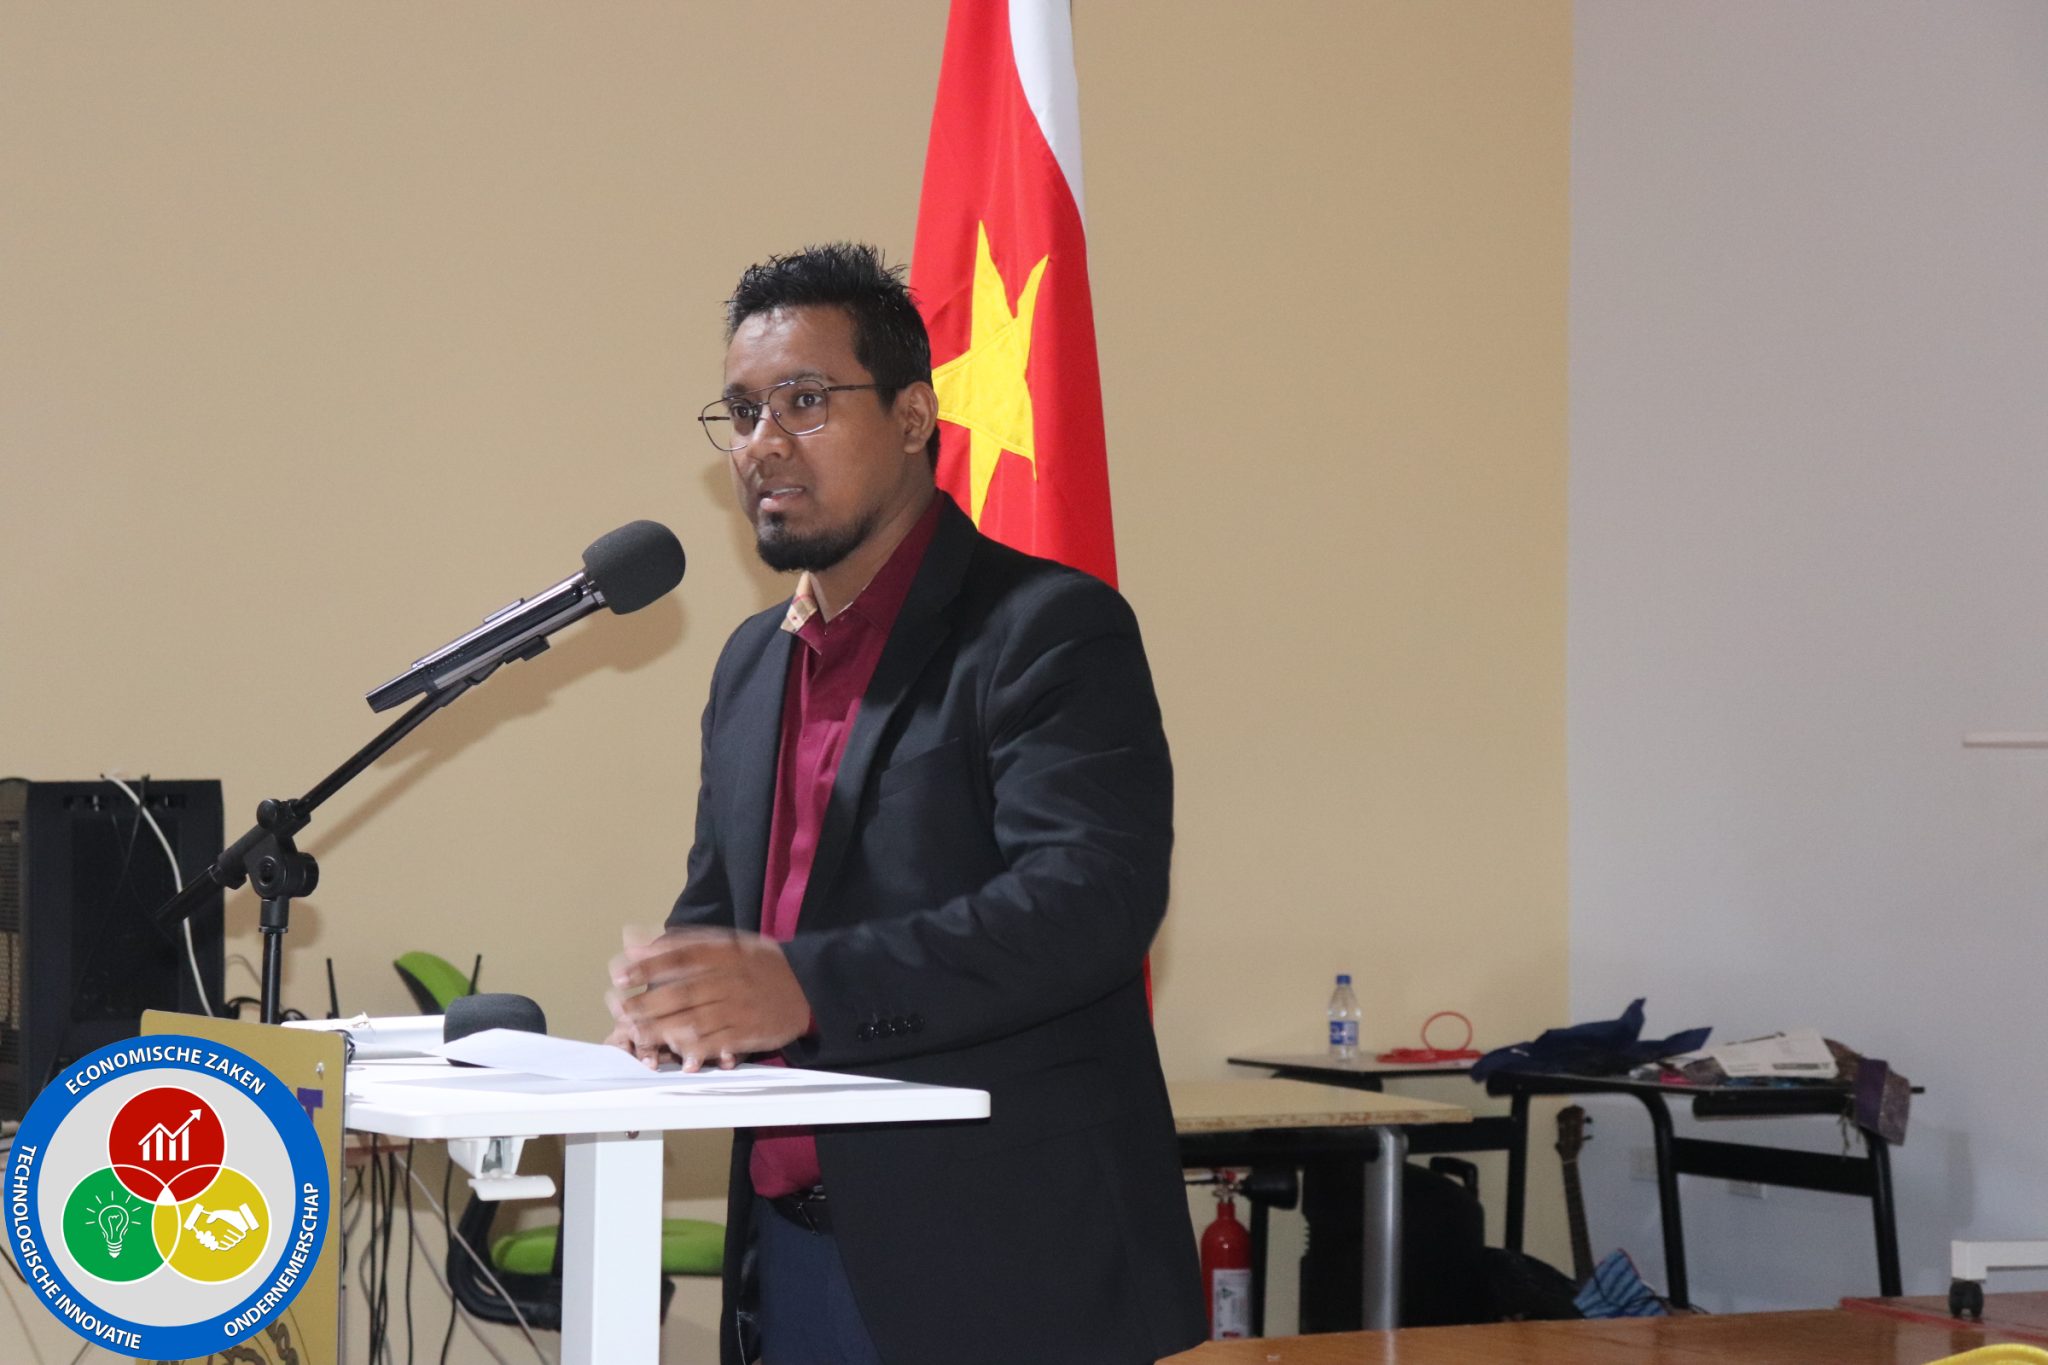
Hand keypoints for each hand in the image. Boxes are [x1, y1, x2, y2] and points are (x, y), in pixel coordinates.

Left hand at [607, 927, 811, 1071]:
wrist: (806, 988)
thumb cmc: (759, 965)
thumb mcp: (729, 943)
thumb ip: (685, 942)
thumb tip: (639, 941)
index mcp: (726, 953)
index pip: (682, 956)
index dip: (649, 966)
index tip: (621, 974)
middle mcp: (730, 979)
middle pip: (684, 991)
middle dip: (648, 1002)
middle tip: (621, 1010)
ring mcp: (739, 1007)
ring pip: (695, 1019)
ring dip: (663, 1028)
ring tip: (637, 1033)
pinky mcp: (746, 1032)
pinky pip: (716, 1042)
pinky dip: (694, 1048)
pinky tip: (673, 1052)